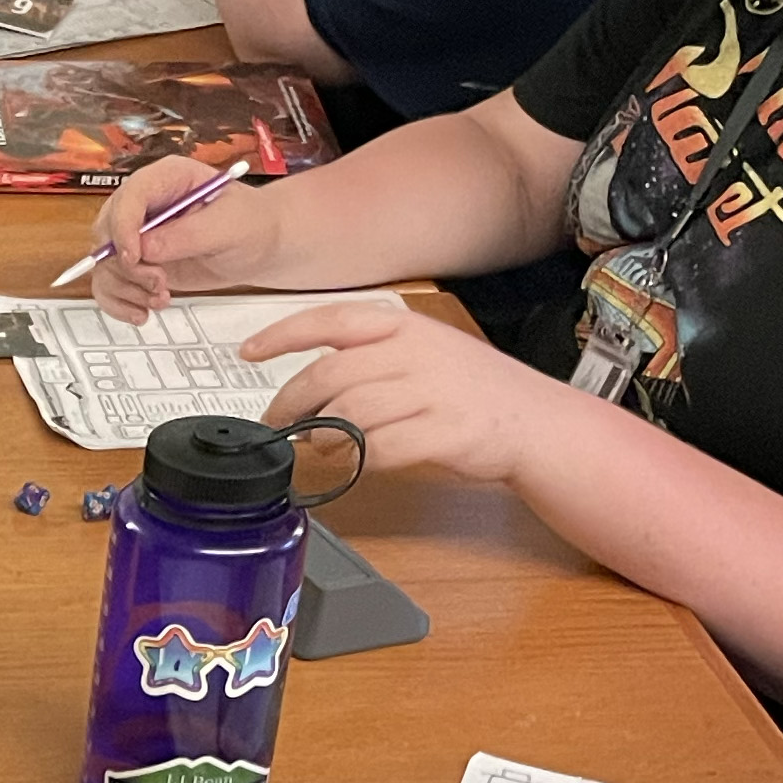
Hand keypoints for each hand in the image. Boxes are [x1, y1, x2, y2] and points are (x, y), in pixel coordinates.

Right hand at [87, 152, 274, 318]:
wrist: (259, 245)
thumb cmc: (251, 224)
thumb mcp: (228, 226)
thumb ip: (188, 235)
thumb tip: (146, 248)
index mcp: (167, 179)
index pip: (129, 196)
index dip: (124, 227)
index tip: (136, 258)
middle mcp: (145, 204)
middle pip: (106, 232)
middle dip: (127, 266)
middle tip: (159, 283)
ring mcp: (138, 235)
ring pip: (104, 263)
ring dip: (127, 289)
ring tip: (160, 299)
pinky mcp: (138, 263)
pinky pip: (109, 283)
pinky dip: (119, 302)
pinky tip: (142, 312)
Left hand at [251, 300, 543, 485]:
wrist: (534, 420)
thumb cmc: (473, 389)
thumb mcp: (423, 352)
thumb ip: (369, 359)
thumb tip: (309, 386)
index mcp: (405, 325)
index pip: (330, 321)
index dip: (282, 335)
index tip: (248, 350)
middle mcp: (415, 352)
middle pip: (329, 375)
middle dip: (290, 402)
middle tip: (278, 423)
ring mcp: (432, 392)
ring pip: (349, 414)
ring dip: (325, 436)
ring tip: (323, 446)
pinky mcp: (445, 432)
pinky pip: (381, 449)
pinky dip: (360, 460)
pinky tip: (361, 461)